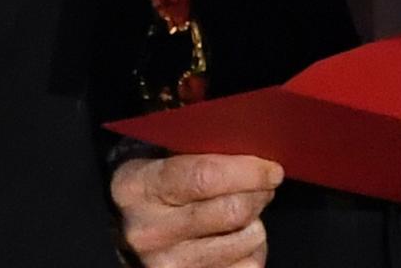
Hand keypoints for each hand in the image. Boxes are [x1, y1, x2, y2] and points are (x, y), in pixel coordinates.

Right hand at [111, 154, 283, 267]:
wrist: (128, 228)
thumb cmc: (159, 182)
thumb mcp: (165, 155)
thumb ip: (202, 148)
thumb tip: (256, 144)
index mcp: (139, 187)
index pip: (204, 176)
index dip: (248, 172)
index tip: (272, 169)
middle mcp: (149, 231)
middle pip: (231, 211)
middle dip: (259, 193)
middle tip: (264, 185)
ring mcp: (167, 264)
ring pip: (245, 239)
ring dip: (256, 222)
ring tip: (243, 210)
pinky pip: (248, 265)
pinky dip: (252, 249)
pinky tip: (235, 237)